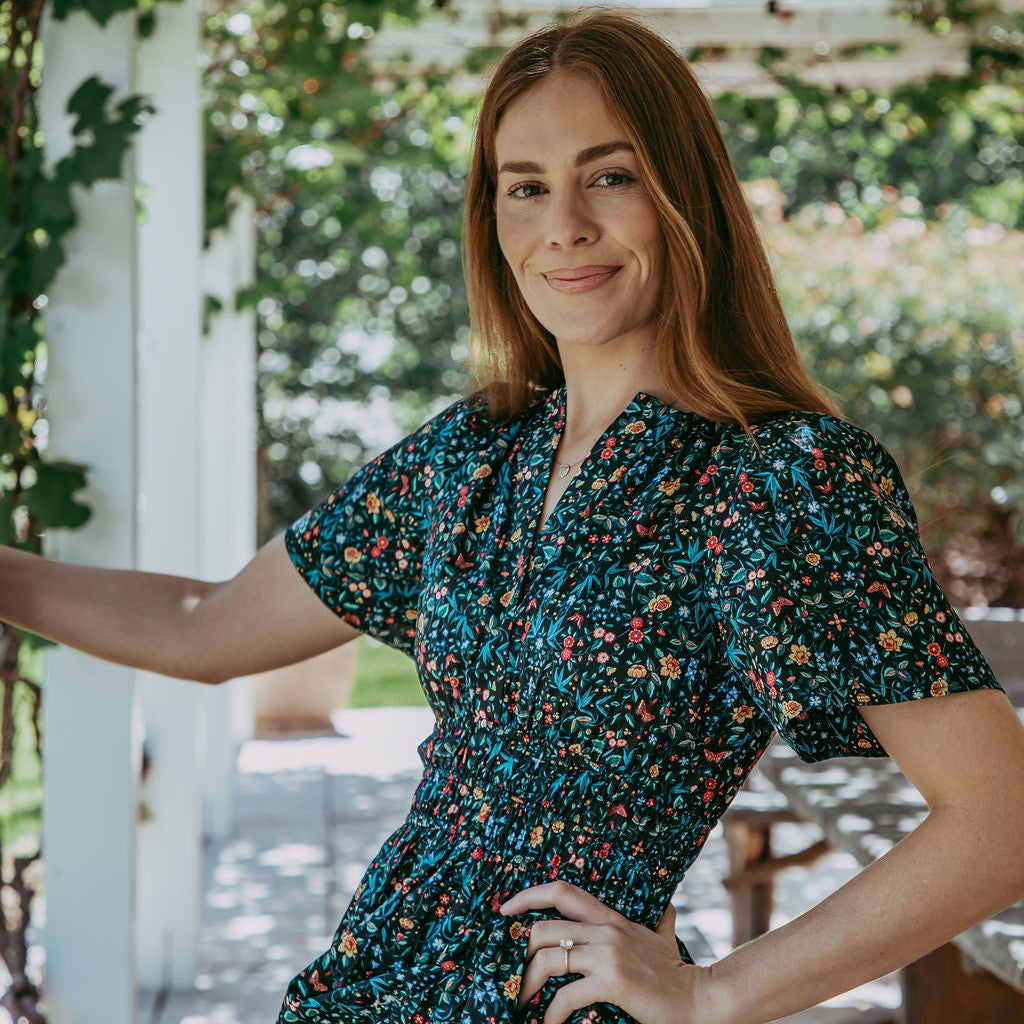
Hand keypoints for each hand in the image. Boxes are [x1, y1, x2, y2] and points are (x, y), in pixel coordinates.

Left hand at [499, 879, 718, 1023]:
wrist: (700, 998)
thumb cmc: (677, 972)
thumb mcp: (663, 939)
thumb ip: (659, 922)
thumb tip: (668, 908)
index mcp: (610, 917)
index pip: (562, 890)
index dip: (529, 895)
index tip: (505, 909)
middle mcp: (606, 930)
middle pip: (545, 929)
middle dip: (522, 954)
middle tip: (515, 977)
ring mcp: (609, 955)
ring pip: (550, 959)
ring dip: (529, 984)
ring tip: (522, 1002)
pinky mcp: (613, 982)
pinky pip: (567, 996)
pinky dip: (551, 1013)